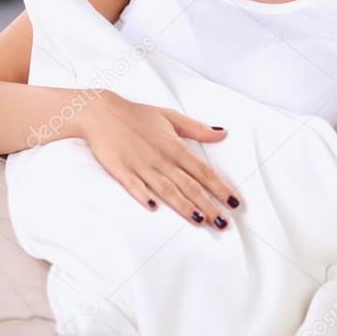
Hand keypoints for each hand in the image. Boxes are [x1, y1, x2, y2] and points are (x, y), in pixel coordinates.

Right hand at [80, 90, 240, 229]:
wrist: (102, 112)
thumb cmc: (138, 115)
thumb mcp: (170, 116)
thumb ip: (197, 128)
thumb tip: (222, 132)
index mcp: (175, 146)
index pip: (203, 171)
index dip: (220, 187)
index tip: (234, 202)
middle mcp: (162, 159)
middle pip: (189, 185)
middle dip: (208, 205)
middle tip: (224, 223)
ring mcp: (141, 166)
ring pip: (167, 190)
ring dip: (184, 206)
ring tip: (200, 221)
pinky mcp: (121, 171)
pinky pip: (134, 186)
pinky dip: (144, 195)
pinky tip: (153, 208)